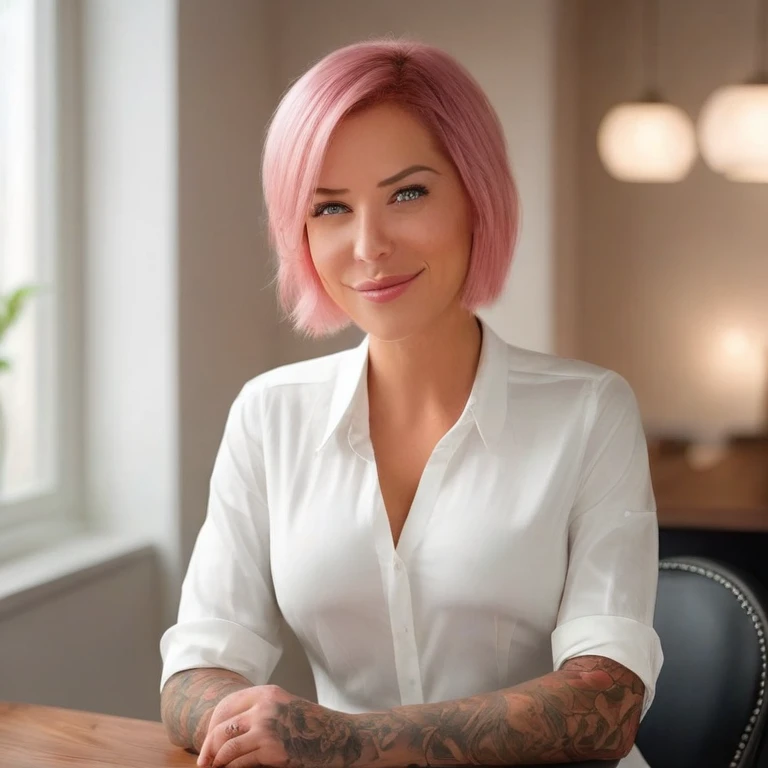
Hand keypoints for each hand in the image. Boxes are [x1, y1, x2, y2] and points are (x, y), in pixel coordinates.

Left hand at [196, 684, 360, 767]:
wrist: (340, 737)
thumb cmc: (313, 726)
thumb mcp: (284, 707)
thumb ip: (260, 711)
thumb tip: (227, 730)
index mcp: (267, 693)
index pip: (225, 706)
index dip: (211, 727)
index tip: (208, 743)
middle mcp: (265, 707)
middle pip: (221, 728)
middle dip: (208, 749)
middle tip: (204, 764)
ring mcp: (268, 728)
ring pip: (226, 747)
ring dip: (216, 763)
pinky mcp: (273, 751)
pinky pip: (239, 763)